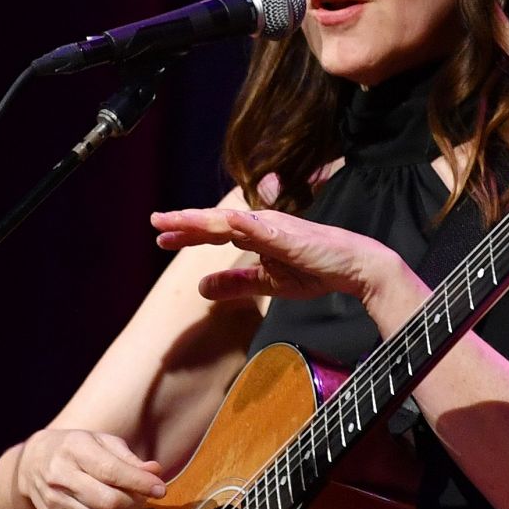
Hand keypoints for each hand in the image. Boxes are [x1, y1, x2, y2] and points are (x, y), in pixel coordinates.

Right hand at [16, 429, 165, 508]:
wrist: (32, 464)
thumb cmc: (76, 449)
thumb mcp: (101, 442)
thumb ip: (128, 458)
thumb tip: (155, 472)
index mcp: (73, 449)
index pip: (111, 471)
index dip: (140, 482)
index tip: (160, 489)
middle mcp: (60, 477)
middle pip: (108, 502)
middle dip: (135, 502)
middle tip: (143, 495)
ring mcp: (56, 504)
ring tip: (130, 504)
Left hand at [151, 207, 399, 304]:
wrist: (353, 266)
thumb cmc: (315, 269)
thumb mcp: (268, 282)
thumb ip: (236, 284)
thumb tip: (201, 288)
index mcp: (255, 234)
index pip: (214, 232)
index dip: (187, 234)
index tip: (162, 239)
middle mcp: (259, 224)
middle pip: (214, 223)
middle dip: (184, 223)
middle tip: (155, 223)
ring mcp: (272, 226)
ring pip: (228, 221)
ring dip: (200, 221)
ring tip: (175, 221)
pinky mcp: (286, 235)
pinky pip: (259, 229)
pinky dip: (239, 225)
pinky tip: (221, 224)